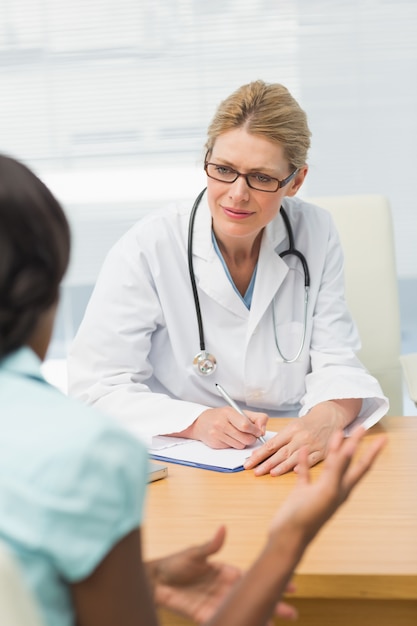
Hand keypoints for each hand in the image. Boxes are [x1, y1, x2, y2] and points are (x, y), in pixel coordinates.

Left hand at [152, 526, 296, 622]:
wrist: (156, 581)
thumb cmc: (175, 563)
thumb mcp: (194, 553)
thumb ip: (211, 546)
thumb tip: (223, 529)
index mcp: (226, 572)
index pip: (252, 577)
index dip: (269, 580)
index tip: (290, 584)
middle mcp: (226, 589)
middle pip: (253, 598)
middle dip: (272, 604)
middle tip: (292, 613)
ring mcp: (218, 603)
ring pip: (244, 612)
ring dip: (259, 618)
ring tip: (275, 625)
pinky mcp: (207, 616)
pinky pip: (226, 621)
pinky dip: (240, 624)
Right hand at [187, 407, 267, 448]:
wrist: (201, 422)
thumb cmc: (223, 416)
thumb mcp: (238, 412)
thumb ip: (255, 418)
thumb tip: (262, 431)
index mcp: (228, 412)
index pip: (245, 425)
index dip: (255, 430)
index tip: (258, 431)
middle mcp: (221, 423)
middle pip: (245, 438)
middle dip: (251, 438)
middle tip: (250, 435)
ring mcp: (217, 434)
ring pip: (240, 445)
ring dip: (243, 442)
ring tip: (238, 435)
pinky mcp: (215, 444)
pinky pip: (232, 448)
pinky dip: (234, 445)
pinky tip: (229, 438)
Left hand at [244, 399, 361, 475]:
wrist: (329, 418)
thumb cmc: (308, 424)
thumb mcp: (292, 426)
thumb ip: (280, 439)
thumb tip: (263, 452)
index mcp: (291, 430)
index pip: (271, 444)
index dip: (259, 454)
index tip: (249, 462)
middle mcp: (300, 437)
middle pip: (281, 453)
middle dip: (266, 463)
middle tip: (255, 471)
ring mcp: (311, 445)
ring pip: (294, 457)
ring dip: (281, 467)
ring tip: (269, 473)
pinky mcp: (322, 452)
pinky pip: (311, 460)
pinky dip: (302, 465)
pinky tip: (293, 471)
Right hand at [269, 427, 386, 541]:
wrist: (288, 536)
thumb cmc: (309, 516)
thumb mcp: (327, 490)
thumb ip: (338, 468)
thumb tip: (352, 448)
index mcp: (343, 488)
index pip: (362, 466)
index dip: (372, 452)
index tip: (382, 438)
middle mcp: (334, 488)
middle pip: (347, 461)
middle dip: (355, 445)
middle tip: (361, 428)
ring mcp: (318, 490)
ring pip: (328, 464)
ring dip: (332, 449)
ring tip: (336, 433)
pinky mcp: (302, 492)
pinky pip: (306, 473)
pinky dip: (305, 461)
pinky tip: (302, 451)